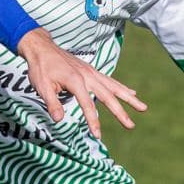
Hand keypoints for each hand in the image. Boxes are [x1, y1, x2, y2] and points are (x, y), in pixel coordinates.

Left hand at [16, 28, 145, 137]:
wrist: (42, 47)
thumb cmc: (40, 67)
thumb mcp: (42, 86)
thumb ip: (52, 103)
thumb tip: (59, 120)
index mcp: (75, 80)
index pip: (87, 104)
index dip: (93, 121)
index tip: (98, 135)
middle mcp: (87, 75)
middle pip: (107, 96)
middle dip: (120, 112)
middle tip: (131, 126)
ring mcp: (91, 72)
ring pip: (114, 86)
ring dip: (129, 98)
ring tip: (143, 108)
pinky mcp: (91, 70)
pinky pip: (110, 80)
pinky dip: (122, 87)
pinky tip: (132, 93)